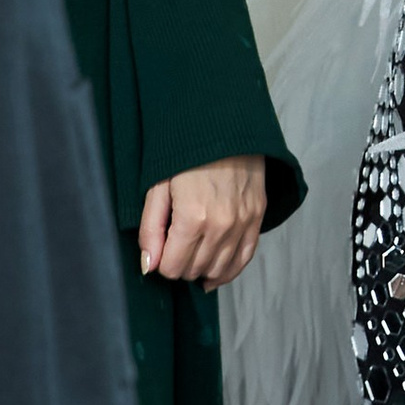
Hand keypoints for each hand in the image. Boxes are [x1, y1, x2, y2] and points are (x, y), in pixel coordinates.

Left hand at [139, 155, 265, 288]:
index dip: (162, 263)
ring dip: (201, 269)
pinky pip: (243, 260)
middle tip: (175, 246)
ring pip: (218, 270)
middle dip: (180, 264)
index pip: (173, 267)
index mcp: (192, 218)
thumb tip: (148, 266)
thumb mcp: (158, 188)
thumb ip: (150, 230)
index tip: (161, 248)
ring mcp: (242, 225)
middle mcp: (220, 226)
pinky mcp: (256, 220)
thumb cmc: (187, 156)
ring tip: (192, 255)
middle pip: (194, 270)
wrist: (225, 129)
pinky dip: (227, 271)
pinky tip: (214, 274)